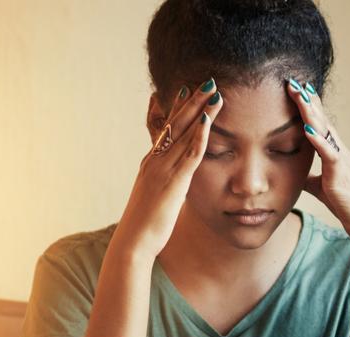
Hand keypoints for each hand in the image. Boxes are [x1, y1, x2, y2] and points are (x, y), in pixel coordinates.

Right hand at [112, 78, 223, 260]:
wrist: (133, 242)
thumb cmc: (145, 226)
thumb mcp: (155, 199)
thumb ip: (165, 187)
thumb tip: (174, 186)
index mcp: (151, 163)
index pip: (164, 130)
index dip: (176, 109)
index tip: (186, 91)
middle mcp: (154, 160)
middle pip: (175, 124)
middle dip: (192, 101)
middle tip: (206, 82)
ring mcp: (162, 169)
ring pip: (184, 133)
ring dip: (201, 111)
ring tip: (215, 92)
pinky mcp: (173, 181)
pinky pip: (189, 153)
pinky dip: (199, 135)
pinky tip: (208, 120)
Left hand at [286, 78, 349, 250]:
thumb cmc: (347, 204)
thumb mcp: (323, 188)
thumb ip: (310, 179)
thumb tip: (297, 176)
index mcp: (334, 153)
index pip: (320, 125)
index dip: (308, 107)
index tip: (295, 90)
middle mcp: (339, 151)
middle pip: (321, 120)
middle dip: (307, 101)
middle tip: (293, 82)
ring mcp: (341, 160)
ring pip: (325, 130)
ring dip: (310, 112)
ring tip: (298, 94)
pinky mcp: (340, 173)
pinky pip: (328, 153)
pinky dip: (318, 140)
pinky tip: (307, 129)